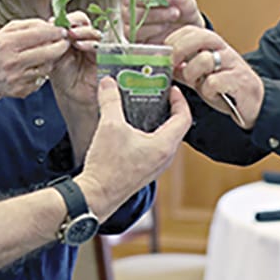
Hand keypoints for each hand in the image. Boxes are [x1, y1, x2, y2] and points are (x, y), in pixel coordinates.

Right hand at [0, 18, 70, 99]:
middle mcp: (12, 61)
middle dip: (61, 46)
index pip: (39, 34)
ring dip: (52, 59)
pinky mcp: (20, 91)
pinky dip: (42, 73)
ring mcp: (16, 78)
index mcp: (7, 43)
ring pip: (47, 67)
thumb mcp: (6, 31)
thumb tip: (51, 24)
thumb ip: (29, 25)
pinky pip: (40, 80)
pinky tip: (36, 67)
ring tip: (49, 53)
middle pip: (47, 53)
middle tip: (65, 41)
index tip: (63, 30)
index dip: (55, 31)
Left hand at [48, 12, 101, 109]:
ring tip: (72, 35)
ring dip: (82, 31)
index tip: (54, 22)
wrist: (74, 96)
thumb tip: (51, 24)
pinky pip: (99, 44)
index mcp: (69, 35)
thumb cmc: (63, 78)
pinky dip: (89, 42)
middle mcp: (83, 37)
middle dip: (73, 20)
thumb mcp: (53, 56)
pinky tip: (80, 45)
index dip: (64, 18)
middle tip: (65, 26)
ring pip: (92, 30)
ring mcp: (94, 46)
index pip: (70, 19)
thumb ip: (53, 42)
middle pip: (82, 20)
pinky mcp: (104, 55)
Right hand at [75, 77, 190, 218]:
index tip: (172, 89)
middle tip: (158, 95)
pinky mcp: (144, 172)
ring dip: (159, 123)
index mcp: (164, 146)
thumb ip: (110, 100)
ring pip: (166, 140)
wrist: (95, 196)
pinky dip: (150, 135)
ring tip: (145, 108)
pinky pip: (155, 149)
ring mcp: (155, 167)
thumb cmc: (107, 167)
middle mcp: (165, 158)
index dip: (180, 100)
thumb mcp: (109, 126)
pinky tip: (132, 129)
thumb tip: (108, 83)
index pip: (184, 118)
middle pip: (177, 128)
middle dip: (169, 109)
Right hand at [120, 0, 205, 44]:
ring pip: (133, 15)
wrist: (189, 28)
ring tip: (175, 14)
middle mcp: (131, 2)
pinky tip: (164, 26)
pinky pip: (136, 32)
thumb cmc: (182, 7)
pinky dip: (152, 28)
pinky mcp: (133, 36)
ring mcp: (131, 20)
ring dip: (156, 14)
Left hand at [167, 25, 262, 129]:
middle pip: (199, 37)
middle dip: (180, 51)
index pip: (190, 30)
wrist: (254, 102)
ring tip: (198, 84)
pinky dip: (209, 91)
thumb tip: (163, 64)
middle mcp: (223, 50)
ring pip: (204, 60)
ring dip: (194, 74)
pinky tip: (212, 94)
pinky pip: (214, 82)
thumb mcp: (200, 75)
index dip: (174, 39)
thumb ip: (183, 68)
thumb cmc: (226, 86)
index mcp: (213, 44)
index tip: (165, 53)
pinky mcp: (239, 81)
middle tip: (174, 65)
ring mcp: (232, 64)